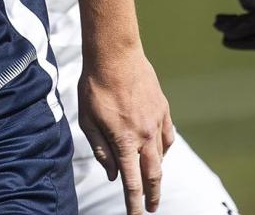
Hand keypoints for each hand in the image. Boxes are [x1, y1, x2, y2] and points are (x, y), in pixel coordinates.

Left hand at [78, 48, 174, 214]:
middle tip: (151, 208)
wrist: (115, 54)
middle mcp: (145, 136)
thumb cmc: (95, 86)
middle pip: (153, 175)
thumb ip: (100, 149)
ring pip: (162, 156)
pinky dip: (164, 149)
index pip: (132, 182)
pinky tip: (159, 151)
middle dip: (152, 196)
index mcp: (124, 141)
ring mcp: (157, 122)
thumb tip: (111, 174)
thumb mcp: (87, 119)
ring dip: (157, 171)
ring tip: (151, 180)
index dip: (134, 203)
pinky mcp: (163, 109)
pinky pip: (168, 136)